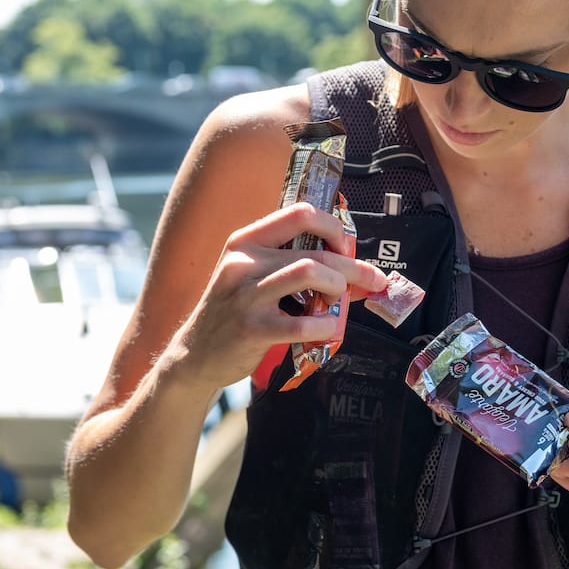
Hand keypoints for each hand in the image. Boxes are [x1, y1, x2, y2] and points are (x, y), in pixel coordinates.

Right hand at [168, 202, 386, 390]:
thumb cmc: (234, 312)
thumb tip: (352, 266)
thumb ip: (290, 265)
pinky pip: (302, 322)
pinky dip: (325, 326)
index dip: (333, 227)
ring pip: (310, 272)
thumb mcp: (251, 276)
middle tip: (373, 280)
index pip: (299, 213)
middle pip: (315, 251)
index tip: (346, 247)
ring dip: (337, 286)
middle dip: (353, 267)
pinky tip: (327, 329)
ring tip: (336, 300)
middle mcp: (243, 262)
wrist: (195, 355)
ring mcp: (246, 296)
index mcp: (246, 241)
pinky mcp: (251, 329)